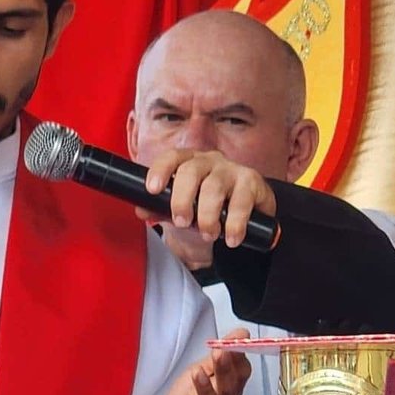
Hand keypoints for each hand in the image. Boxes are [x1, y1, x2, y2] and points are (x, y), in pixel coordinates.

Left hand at [136, 149, 276, 247]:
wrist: (244, 216)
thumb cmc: (206, 206)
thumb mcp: (181, 208)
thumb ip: (160, 208)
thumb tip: (141, 209)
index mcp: (188, 161)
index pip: (171, 157)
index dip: (160, 170)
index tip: (152, 189)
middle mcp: (209, 160)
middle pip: (190, 172)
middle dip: (182, 200)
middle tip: (181, 222)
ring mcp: (232, 169)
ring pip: (214, 187)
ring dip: (207, 216)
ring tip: (208, 234)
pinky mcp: (253, 182)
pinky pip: (242, 202)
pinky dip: (235, 224)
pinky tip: (232, 237)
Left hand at [143, 328, 251, 394]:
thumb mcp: (200, 371)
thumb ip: (218, 355)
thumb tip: (240, 333)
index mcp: (228, 390)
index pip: (241, 373)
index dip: (239, 356)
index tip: (237, 339)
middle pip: (230, 389)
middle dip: (226, 369)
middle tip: (220, 352)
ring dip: (207, 388)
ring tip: (198, 373)